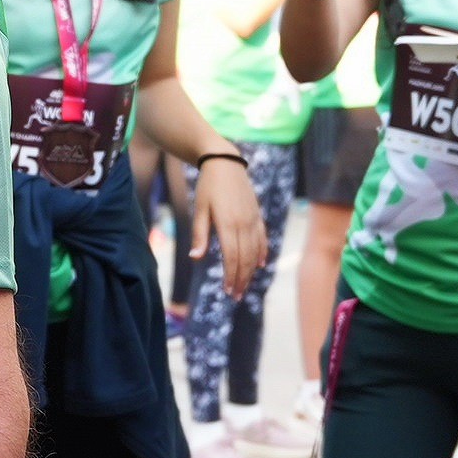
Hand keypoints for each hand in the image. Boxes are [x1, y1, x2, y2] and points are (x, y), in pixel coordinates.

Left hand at [192, 154, 268, 295]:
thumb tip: (195, 258)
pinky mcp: (257, 214)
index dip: (231, 276)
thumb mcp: (200, 209)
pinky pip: (262, 237)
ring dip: (251, 271)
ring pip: (255, 251)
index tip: (228, 291)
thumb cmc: (207, 186)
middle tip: (236, 295)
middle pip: (245, 258)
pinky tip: (260, 264)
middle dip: (241, 279)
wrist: (225, 162)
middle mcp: (244, 223)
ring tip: (244, 285)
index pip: (232, 257)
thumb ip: (200, 234)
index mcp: (228, 223)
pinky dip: (262, 252)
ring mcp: (253, 219)